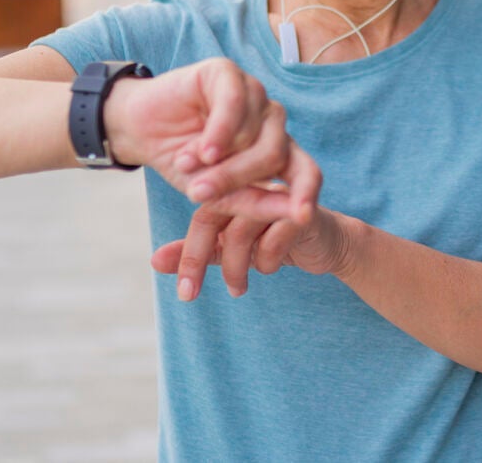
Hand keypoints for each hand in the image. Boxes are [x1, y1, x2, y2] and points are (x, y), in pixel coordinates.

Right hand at [103, 58, 317, 217]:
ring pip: (254, 132)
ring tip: (185, 164)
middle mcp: (271, 121)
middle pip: (274, 154)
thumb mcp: (215, 194)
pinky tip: (201, 149)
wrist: (140, 131)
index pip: (307, 170)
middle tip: (198, 193)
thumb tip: (297, 216)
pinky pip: (235, 103)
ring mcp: (253, 95)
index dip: (308, 192)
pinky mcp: (228, 73)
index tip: (303, 216)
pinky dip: (218, 132)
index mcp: (277, 151)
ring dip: (218, 159)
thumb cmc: (183, 163)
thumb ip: (253, 202)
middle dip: (236, 179)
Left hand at [150, 148, 355, 299]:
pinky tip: (270, 268)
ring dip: (236, 267)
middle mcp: (252, 184)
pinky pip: (274, 238)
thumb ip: (200, 251)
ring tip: (238, 289)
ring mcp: (278, 194)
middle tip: (189, 295)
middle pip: (214, 215)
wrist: (327, 242)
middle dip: (198, 259)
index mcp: (233, 187)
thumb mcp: (233, 247)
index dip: (187, 253)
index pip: (202, 214)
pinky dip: (267, 260)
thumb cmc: (275, 239)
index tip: (183, 291)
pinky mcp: (303, 210)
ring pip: (242, 229)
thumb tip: (154, 262)